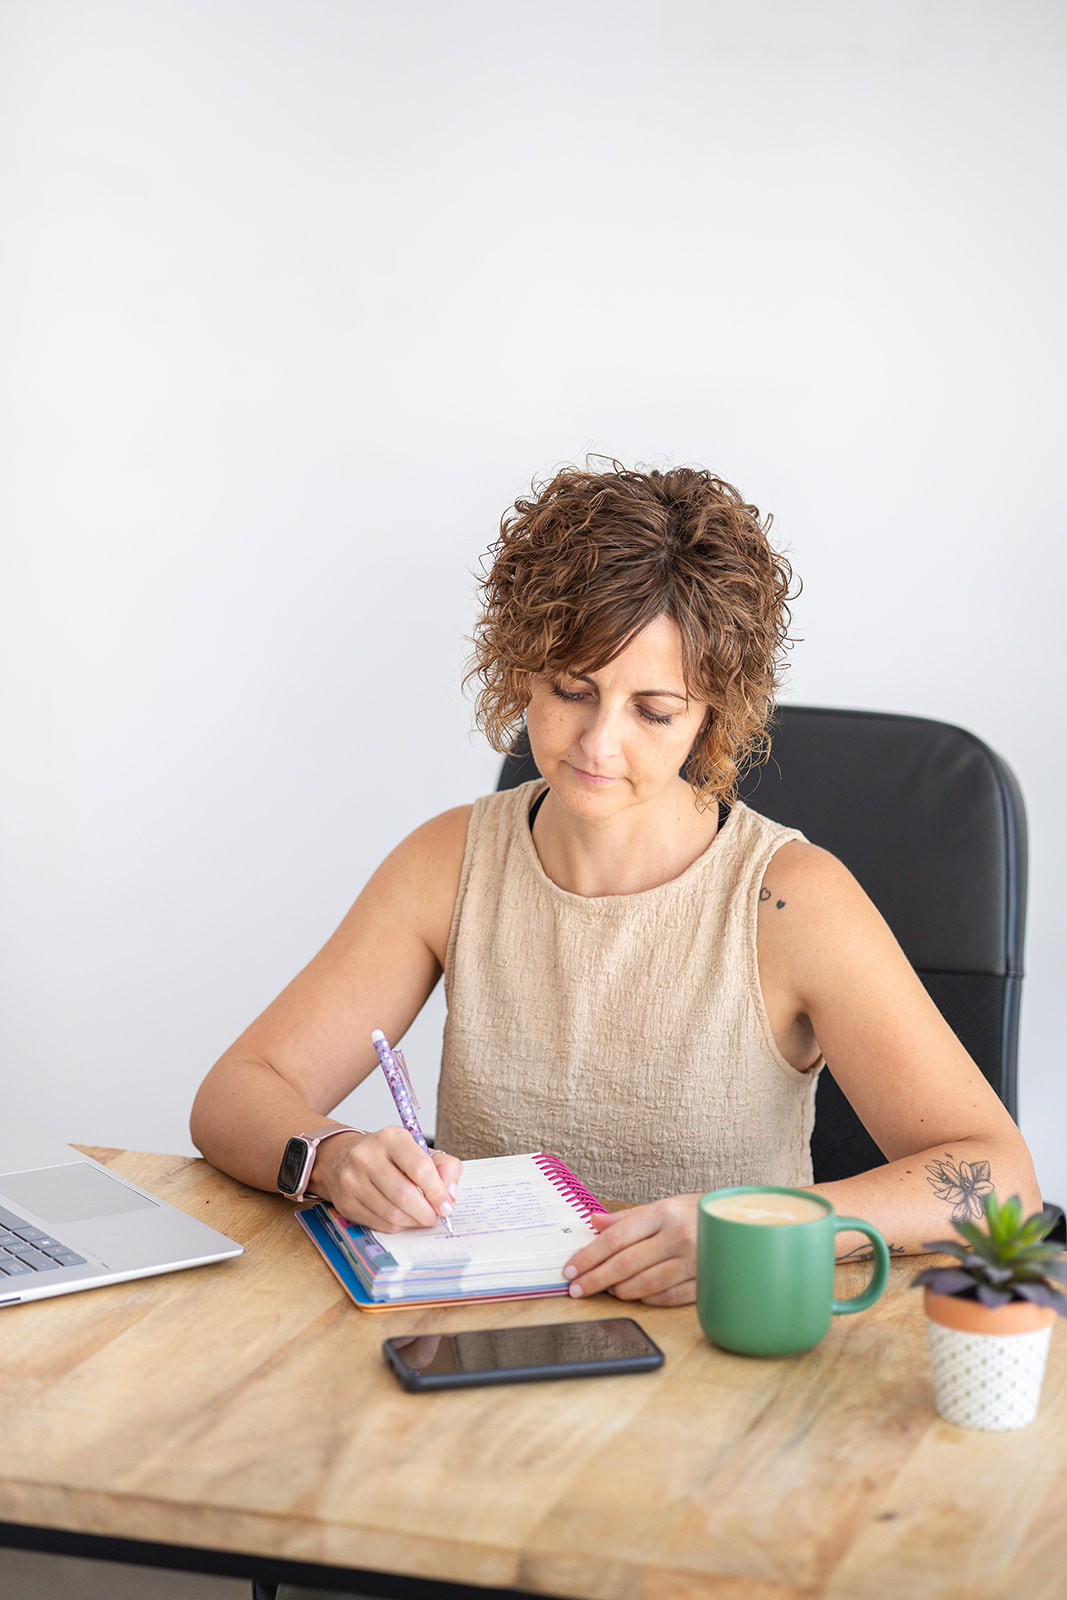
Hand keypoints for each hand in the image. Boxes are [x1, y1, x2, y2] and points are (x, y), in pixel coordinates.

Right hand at [312, 1127, 462, 1232]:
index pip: (419, 1167)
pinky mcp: (345, 1201)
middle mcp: (367, 1155)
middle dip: (425, 1212)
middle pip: (404, 1194)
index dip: (437, 1191)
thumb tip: (450, 1193)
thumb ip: (445, 1167)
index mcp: (391, 1138)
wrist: (343, 1157)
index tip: (446, 1205)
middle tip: (434, 1217)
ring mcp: (352, 1179)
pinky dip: (397, 1226)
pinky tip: (403, 1219)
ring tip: (420, 1217)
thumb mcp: (420, 1150)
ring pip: (391, 1213)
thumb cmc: (389, 1156)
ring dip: (412, 1221)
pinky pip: (379, 1223)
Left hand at [562, 1196, 698, 1305]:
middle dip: (595, 1279)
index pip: (615, 1238)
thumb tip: (594, 1222)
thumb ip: (628, 1218)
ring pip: (645, 1284)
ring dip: (620, 1291)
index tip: (570, 1270)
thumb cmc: (699, 1213)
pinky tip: (635, 1297)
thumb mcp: (665, 1205)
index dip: (588, 1256)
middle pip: (625, 1264)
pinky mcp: (705, 1282)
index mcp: (664, 1213)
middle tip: (576, 1289)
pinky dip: (647, 1300)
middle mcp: (678, 1236)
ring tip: (605, 1291)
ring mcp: (694, 1261)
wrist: (745, 1222)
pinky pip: (667, 1297)